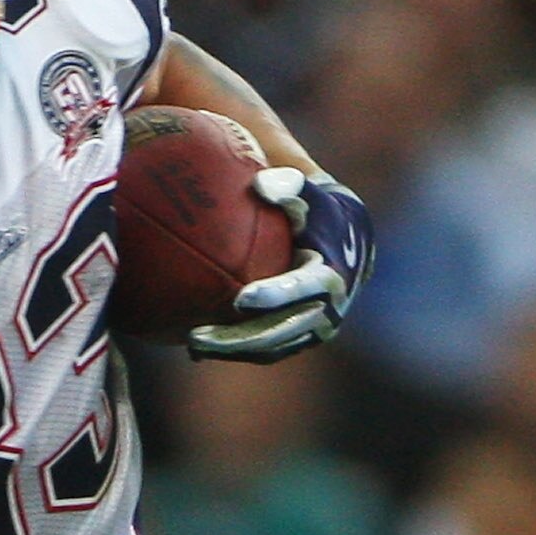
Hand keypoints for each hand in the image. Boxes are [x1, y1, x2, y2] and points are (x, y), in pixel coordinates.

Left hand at [188, 169, 373, 362]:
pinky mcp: (297, 339)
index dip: (275, 296)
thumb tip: (261, 184)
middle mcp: (327, 310)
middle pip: (281, 331)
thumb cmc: (316, 211)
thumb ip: (289, 187)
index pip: (303, 290)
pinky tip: (197, 347)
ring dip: (231, 350)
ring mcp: (313, 329)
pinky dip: (234, 350)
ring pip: (270, 348)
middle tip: (197, 335)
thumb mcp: (310, 195)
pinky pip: (264, 350)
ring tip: (192, 343)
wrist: (343, 241)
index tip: (240, 298)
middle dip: (241, 337)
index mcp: (332, 276)